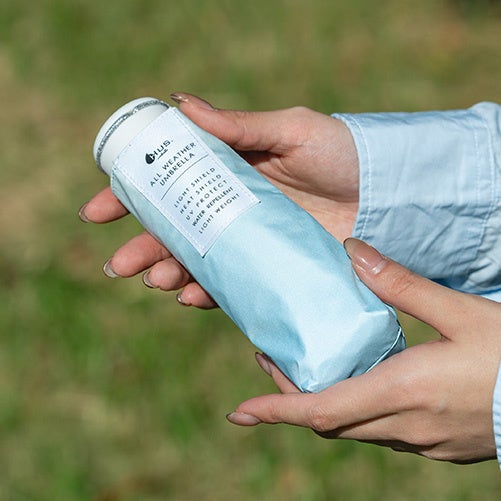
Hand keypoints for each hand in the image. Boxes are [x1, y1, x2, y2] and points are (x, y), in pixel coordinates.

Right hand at [80, 93, 358, 307]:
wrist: (386, 192)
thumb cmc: (340, 152)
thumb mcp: (289, 130)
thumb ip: (238, 125)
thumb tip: (178, 104)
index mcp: (228, 172)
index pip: (169, 184)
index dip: (130, 197)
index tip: (98, 211)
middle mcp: (232, 209)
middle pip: (175, 231)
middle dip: (142, 247)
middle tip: (120, 265)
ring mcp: (249, 242)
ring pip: (197, 261)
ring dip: (170, 272)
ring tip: (158, 280)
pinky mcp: (270, 269)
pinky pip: (232, 285)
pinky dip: (208, 293)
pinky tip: (192, 296)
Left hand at [227, 238, 500, 463]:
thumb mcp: (460, 312)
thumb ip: (402, 285)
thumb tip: (352, 253)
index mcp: (404, 390)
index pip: (320, 410)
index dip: (275, 411)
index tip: (239, 413)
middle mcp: (404, 425)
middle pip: (327, 420)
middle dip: (289, 397)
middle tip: (269, 360)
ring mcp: (420, 441)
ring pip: (351, 428)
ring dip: (319, 403)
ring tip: (302, 365)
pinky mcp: (435, 444)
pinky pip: (377, 431)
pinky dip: (352, 410)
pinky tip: (355, 381)